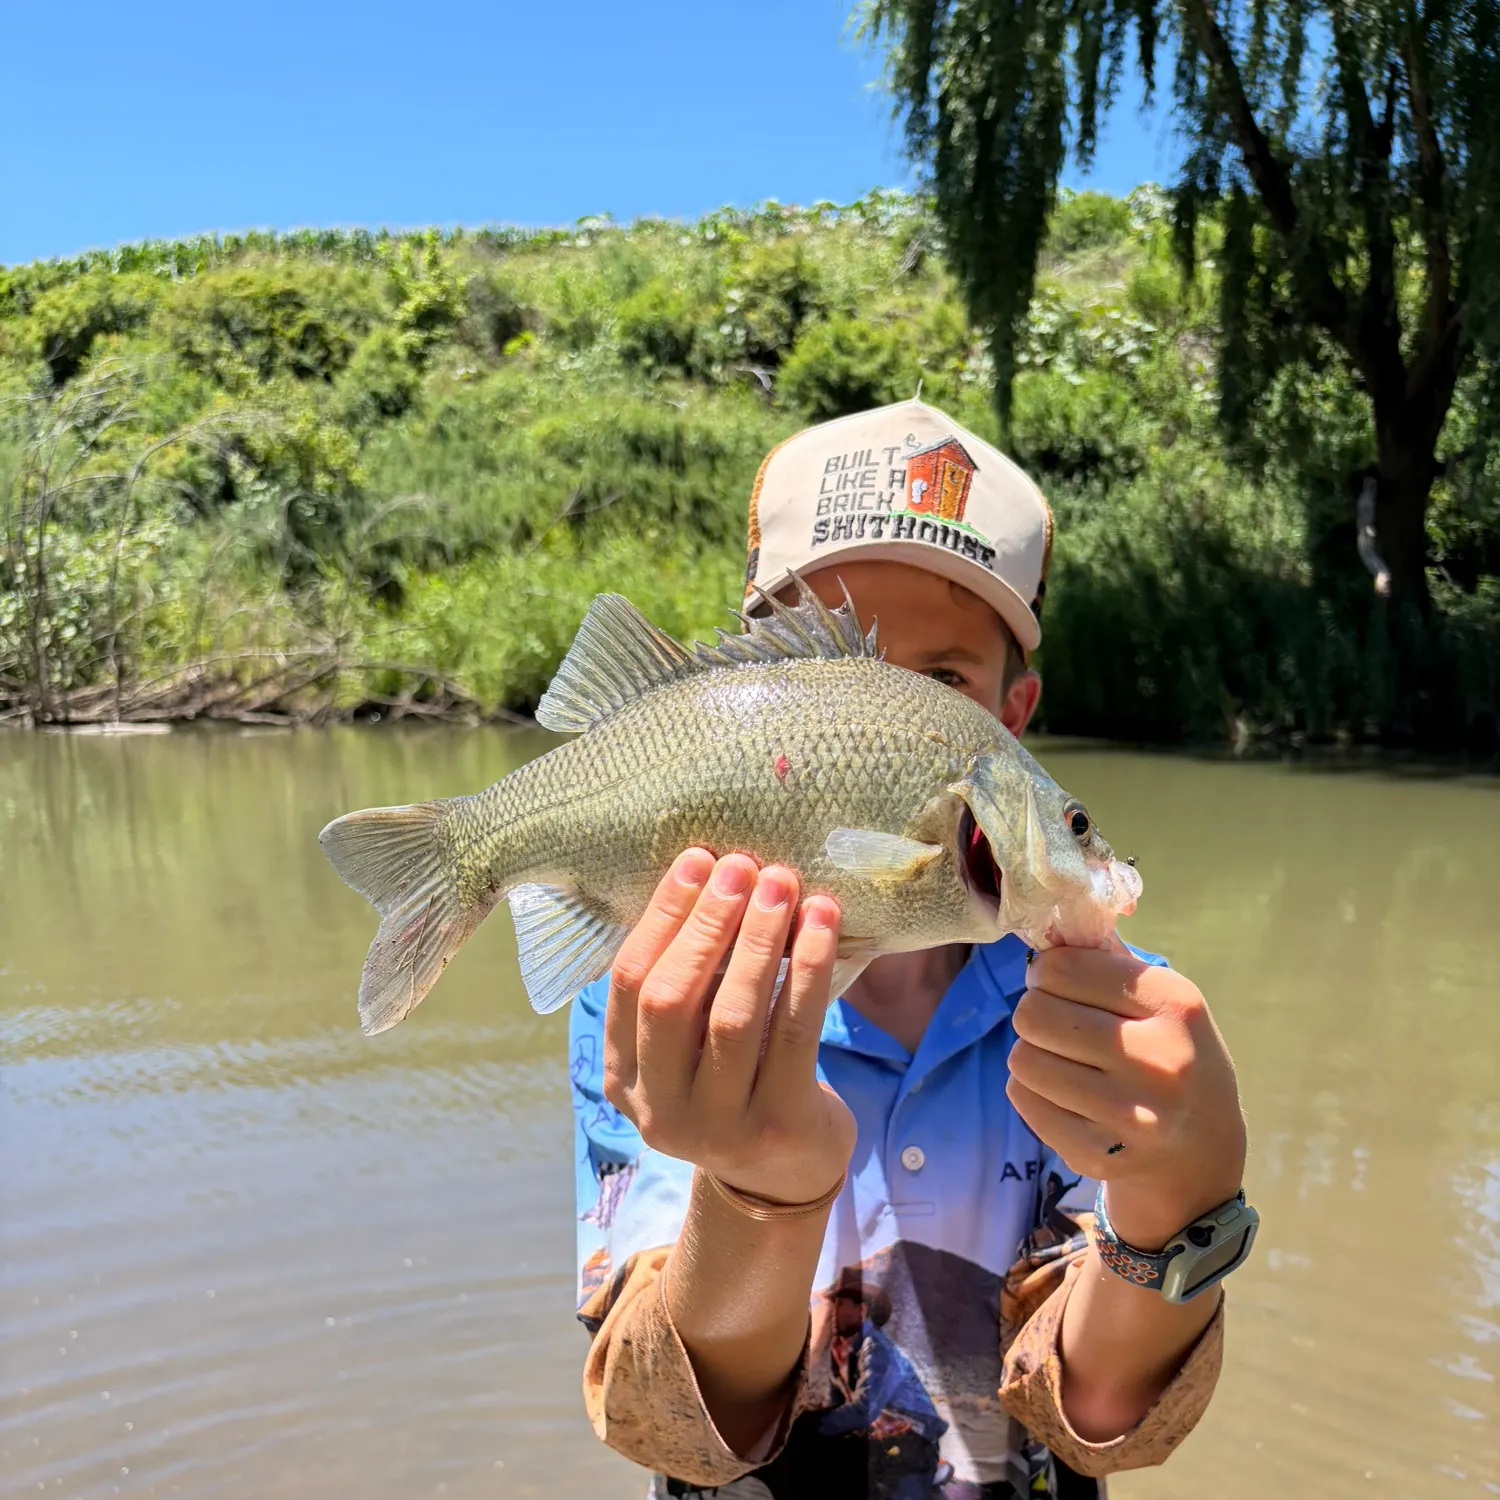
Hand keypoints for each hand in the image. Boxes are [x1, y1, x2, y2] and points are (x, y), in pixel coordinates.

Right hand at [603, 848, 854, 1205]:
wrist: (784, 1175)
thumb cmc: (733, 1081)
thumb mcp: (687, 1047)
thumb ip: (685, 986)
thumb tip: (709, 874)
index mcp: (623, 1077)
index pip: (629, 984)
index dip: (662, 917)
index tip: (697, 861)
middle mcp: (658, 1108)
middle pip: (672, 998)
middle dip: (708, 922)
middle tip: (741, 866)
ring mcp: (717, 1127)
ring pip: (733, 1015)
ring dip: (759, 939)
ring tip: (782, 884)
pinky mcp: (777, 1127)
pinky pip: (793, 1033)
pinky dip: (807, 969)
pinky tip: (821, 924)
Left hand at [1007, 940, 1245, 1249]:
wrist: (1200, 1154)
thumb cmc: (1171, 1057)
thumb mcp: (1162, 1003)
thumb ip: (1108, 961)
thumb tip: (1050, 928)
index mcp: (1175, 1006)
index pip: (1067, 968)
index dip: (1047, 971)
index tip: (1053, 981)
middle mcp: (1160, 1060)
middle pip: (1035, 1013)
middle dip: (1035, 1012)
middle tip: (1055, 1023)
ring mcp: (1131, 1114)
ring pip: (1023, 1058)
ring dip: (1032, 1053)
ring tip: (1062, 1060)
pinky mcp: (1099, 1154)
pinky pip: (1023, 1099)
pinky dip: (1031, 1091)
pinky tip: (1064, 1095)